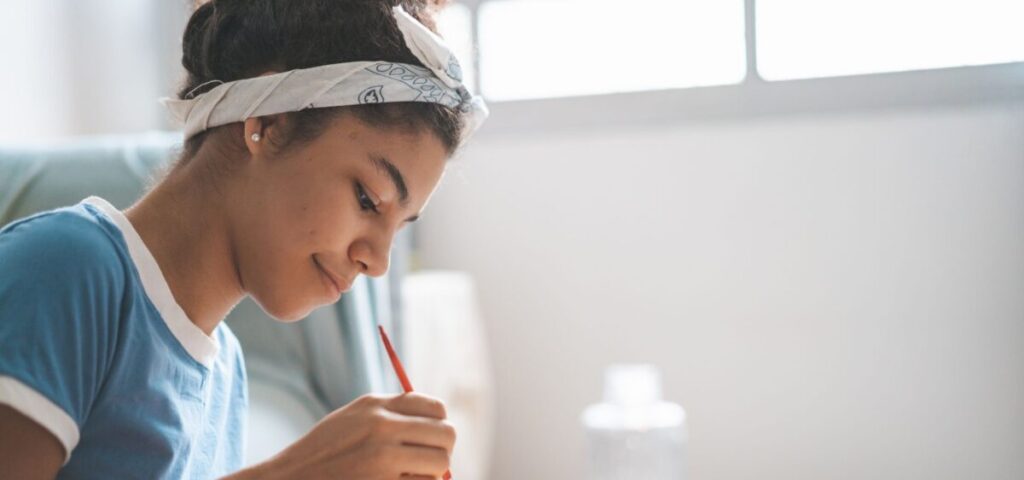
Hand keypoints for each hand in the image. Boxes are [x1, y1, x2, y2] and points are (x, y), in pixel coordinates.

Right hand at [228, 392, 455, 478]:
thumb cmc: (323, 454)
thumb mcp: (352, 419)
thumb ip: (391, 415)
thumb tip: (437, 424)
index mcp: (376, 406)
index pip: (436, 409)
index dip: (439, 425)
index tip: (430, 438)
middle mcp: (382, 428)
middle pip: (446, 435)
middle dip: (442, 451)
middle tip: (427, 463)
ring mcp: (382, 460)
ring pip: (440, 465)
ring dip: (430, 475)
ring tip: (407, 477)